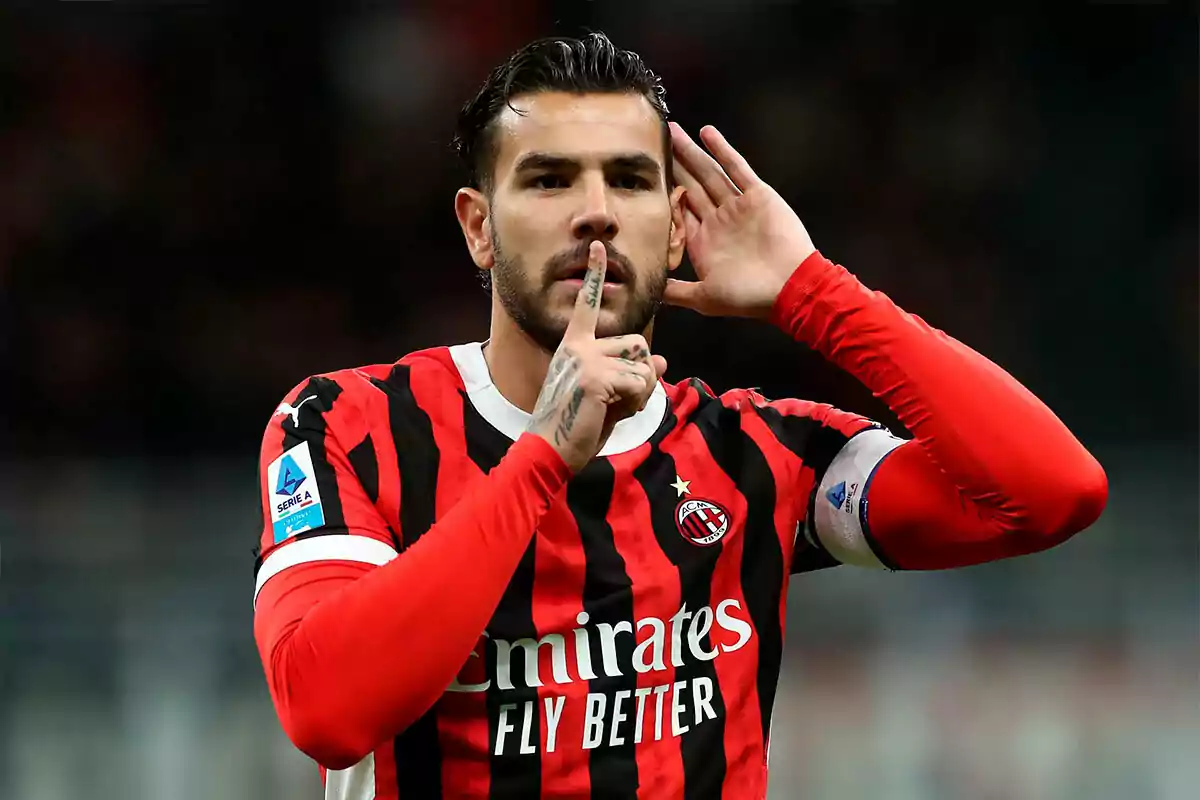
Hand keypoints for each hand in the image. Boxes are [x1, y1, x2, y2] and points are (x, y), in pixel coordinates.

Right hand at [527, 241, 666, 471]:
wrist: (551, 448)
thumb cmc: (577, 424)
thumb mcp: (609, 394)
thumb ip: (631, 375)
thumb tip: (663, 361)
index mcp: (574, 345)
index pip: (587, 305)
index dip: (595, 274)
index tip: (600, 246)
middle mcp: (578, 346)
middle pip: (637, 343)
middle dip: (641, 373)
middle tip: (621, 399)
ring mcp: (586, 360)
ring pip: (643, 364)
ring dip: (641, 391)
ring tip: (615, 407)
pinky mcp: (596, 378)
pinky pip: (640, 383)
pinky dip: (637, 403)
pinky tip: (612, 413)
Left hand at [664, 122, 816, 318]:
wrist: (791, 287)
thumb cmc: (749, 296)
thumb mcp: (705, 298)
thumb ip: (677, 291)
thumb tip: (649, 293)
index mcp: (704, 242)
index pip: (677, 212)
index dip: (661, 194)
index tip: (642, 176)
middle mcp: (718, 220)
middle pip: (690, 186)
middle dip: (673, 165)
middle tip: (653, 140)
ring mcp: (737, 206)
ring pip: (708, 172)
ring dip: (691, 152)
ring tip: (672, 130)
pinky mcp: (757, 195)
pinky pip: (736, 167)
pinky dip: (722, 150)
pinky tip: (706, 133)